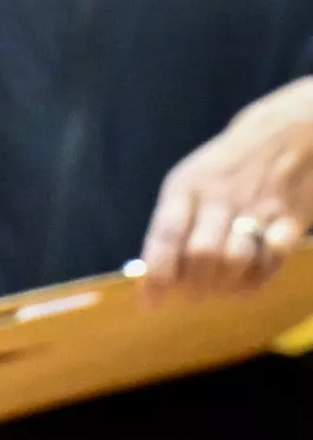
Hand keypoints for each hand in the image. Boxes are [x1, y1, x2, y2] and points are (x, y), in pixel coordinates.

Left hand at [142, 78, 312, 298]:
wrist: (283, 136)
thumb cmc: (223, 169)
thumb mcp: (188, 182)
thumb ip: (171, 225)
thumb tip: (150, 275)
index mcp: (186, 187)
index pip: (166, 234)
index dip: (157, 273)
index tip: (149, 303)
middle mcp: (219, 198)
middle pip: (201, 253)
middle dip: (192, 284)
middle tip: (189, 296)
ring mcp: (256, 208)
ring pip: (235, 260)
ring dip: (222, 286)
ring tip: (215, 290)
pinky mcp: (290, 219)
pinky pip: (272, 259)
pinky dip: (257, 280)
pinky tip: (245, 283)